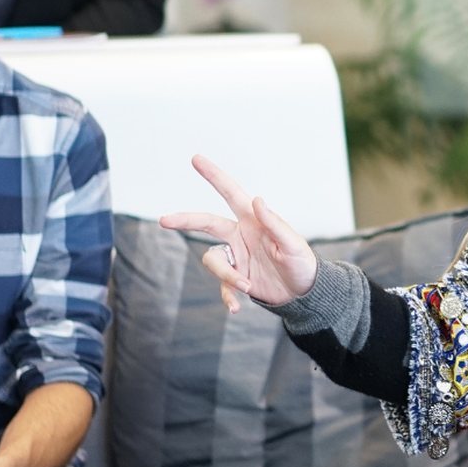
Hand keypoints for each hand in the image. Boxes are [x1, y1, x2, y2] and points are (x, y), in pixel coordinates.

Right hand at [160, 154, 317, 311]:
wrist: (303, 292)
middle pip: (206, 222)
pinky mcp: (236, 278)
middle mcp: (240, 235)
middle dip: (185, 220)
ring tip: (246, 285)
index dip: (214, 176)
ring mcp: (236, 257)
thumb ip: (274, 224)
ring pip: (213, 261)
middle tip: (164, 220)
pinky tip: (236, 307)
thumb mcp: (292, 244)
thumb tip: (257, 199)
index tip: (196, 159)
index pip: (230, 193)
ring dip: (226, 275)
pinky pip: (222, 286)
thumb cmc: (302, 263)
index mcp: (253, 220)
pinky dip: (227, 296)